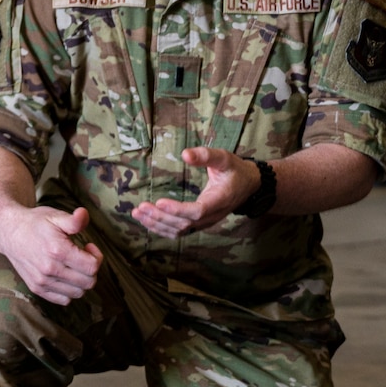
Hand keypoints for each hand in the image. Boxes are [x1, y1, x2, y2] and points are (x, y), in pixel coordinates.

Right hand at [0, 204, 100, 304]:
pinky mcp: (37, 288)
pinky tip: (66, 276)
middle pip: (88, 282)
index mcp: (58, 251)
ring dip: (82, 281)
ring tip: (74, 266)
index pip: (92, 267)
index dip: (97, 256)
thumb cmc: (35, 222)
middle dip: (91, 269)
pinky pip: (64, 300)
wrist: (10, 232)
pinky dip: (69, 291)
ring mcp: (42, 282)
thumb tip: (84, 214)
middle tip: (83, 256)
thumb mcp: (55, 216)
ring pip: (78, 293)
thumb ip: (73, 220)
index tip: (89, 247)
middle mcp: (50, 270)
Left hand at [131, 148, 257, 237]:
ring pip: (179, 231)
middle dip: (160, 217)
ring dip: (157, 224)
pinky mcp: (198, 224)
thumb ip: (206, 155)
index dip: (178, 210)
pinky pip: (179, 231)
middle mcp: (212, 216)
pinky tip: (147, 220)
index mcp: (219, 200)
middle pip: (184, 224)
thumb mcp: (224, 158)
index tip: (159, 202)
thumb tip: (185, 154)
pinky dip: (161, 228)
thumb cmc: (235, 170)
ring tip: (137, 213)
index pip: (197, 211)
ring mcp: (205, 223)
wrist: (248, 186)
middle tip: (140, 207)